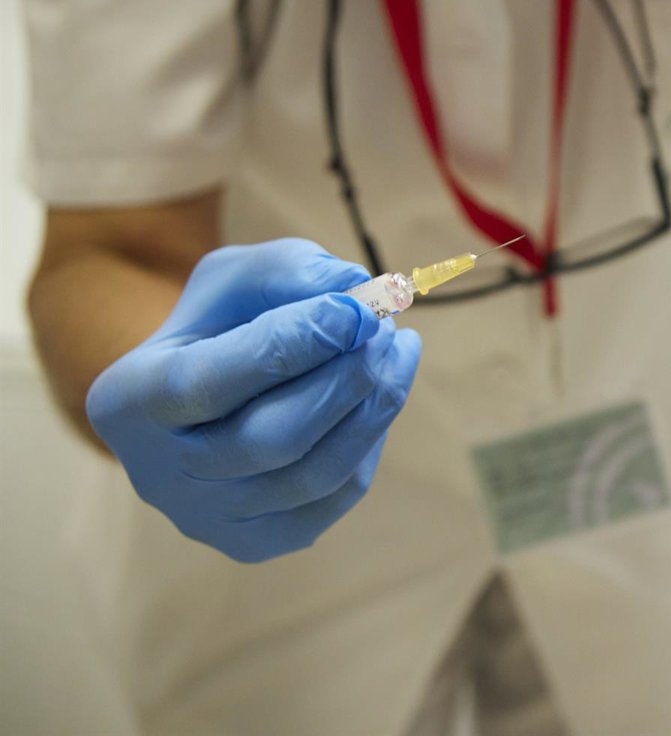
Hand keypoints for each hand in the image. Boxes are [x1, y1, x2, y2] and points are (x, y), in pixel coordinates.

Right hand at [86, 238, 420, 561]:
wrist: (205, 391)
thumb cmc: (221, 325)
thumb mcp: (238, 277)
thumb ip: (289, 273)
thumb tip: (356, 292)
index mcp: (128, 400)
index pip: (208, 383)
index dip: (290, 346)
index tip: (357, 311)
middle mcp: (158, 475)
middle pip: (270, 441)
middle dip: (345, 381)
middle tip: (387, 331)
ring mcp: (206, 519)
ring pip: (312, 476)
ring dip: (373, 407)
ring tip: (399, 349)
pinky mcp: (256, 542)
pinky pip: (334, 499)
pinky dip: (369, 441)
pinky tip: (382, 394)